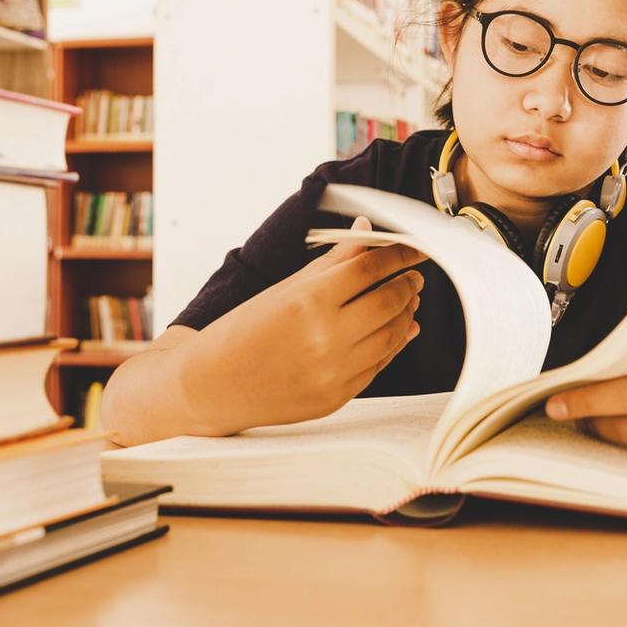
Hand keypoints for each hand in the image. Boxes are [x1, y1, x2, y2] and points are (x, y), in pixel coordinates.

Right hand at [186, 217, 427, 433]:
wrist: (212, 387)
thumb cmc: (242, 331)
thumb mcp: (285, 288)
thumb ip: (332, 261)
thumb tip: (366, 229)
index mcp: (308, 301)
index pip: (370, 268)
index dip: (399, 254)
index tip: (414, 248)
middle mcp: (325, 338)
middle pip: (389, 302)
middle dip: (407, 284)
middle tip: (412, 275)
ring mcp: (333, 372)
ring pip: (392, 336)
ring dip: (406, 313)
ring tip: (407, 299)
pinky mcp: (337, 397)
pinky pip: (379, 365)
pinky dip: (394, 344)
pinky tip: (398, 329)